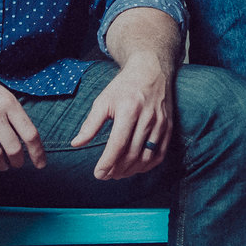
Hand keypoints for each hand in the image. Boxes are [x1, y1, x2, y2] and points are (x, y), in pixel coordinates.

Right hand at [0, 66, 46, 170]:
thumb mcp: (0, 92)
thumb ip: (12, 112)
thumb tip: (26, 139)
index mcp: (8, 102)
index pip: (30, 133)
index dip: (38, 153)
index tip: (40, 164)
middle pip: (13, 148)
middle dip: (18, 161)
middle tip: (17, 164)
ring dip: (1, 165)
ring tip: (2, 166)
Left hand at [73, 57, 176, 179]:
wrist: (151, 70)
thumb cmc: (124, 86)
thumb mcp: (103, 100)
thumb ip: (91, 124)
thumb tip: (76, 143)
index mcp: (129, 110)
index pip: (117, 144)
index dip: (107, 162)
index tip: (98, 174)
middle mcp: (147, 118)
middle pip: (132, 154)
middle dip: (117, 170)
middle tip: (106, 175)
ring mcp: (160, 123)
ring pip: (146, 157)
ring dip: (131, 171)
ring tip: (118, 174)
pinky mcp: (169, 126)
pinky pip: (160, 153)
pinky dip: (147, 165)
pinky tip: (136, 168)